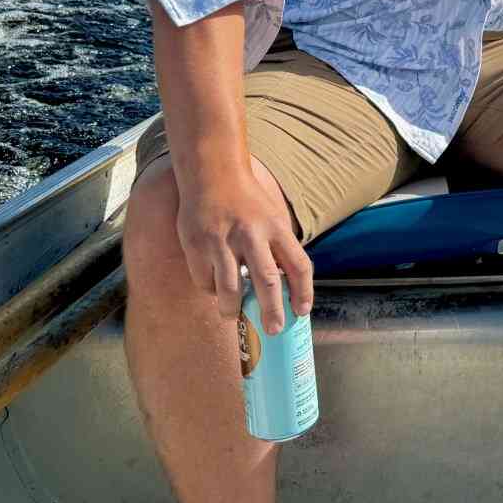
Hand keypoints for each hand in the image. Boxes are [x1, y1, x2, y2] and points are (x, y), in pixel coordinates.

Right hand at [174, 167, 313, 334]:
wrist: (212, 174)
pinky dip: (211, 290)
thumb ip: (279, 248)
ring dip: (232, 309)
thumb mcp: (272, 217)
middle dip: (272, 311)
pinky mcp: (198, 246)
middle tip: (272, 329)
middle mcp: (252, 234)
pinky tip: (214, 285)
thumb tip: (288, 288)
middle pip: (267, 282)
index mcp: (276, 227)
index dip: (304, 292)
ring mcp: (223, 241)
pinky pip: (206, 281)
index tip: (302, 311)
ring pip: (230, 290)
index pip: (299, 265)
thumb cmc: (247, 200)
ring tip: (233, 314)